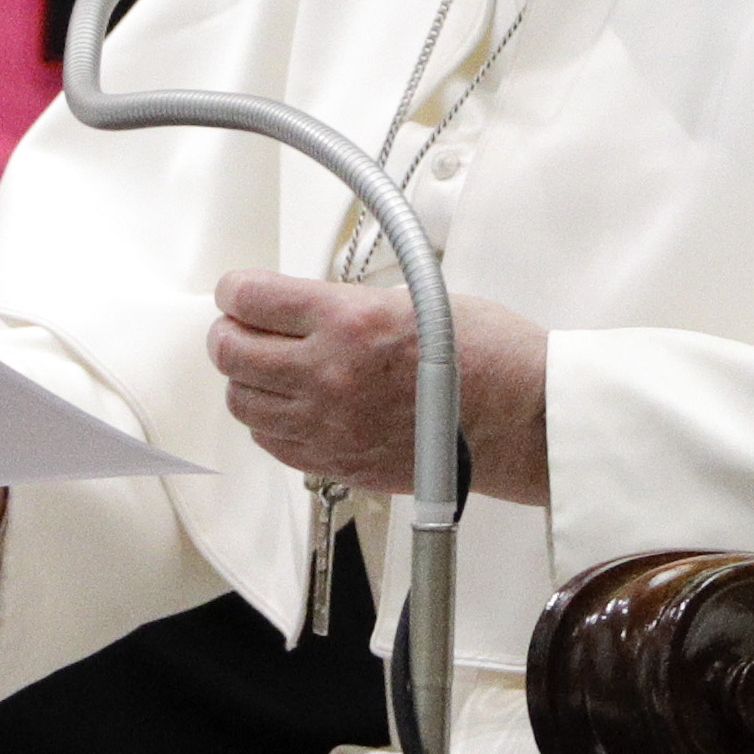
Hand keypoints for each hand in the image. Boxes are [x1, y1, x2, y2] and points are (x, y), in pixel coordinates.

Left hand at [208, 272, 550, 505]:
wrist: (522, 419)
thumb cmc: (489, 356)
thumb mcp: (416, 296)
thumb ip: (348, 304)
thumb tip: (303, 308)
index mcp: (350, 322)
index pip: (252, 300)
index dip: (236, 290)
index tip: (238, 290)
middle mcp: (330, 376)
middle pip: (232, 353)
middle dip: (231, 332)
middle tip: (243, 325)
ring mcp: (330, 426)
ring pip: (243, 402)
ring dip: (247, 378)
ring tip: (268, 365)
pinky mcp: (339, 464)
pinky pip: (272, 443)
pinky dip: (271, 421)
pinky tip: (293, 404)